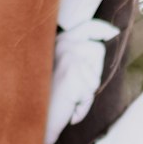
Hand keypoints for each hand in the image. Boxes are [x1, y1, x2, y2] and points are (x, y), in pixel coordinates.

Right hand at [43, 17, 119, 143]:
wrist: (28, 116)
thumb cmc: (46, 96)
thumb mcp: (62, 68)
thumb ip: (77, 55)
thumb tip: (100, 45)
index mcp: (60, 41)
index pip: (88, 27)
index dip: (103, 29)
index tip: (114, 32)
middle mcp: (63, 45)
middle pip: (97, 51)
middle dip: (93, 73)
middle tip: (72, 87)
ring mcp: (68, 58)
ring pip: (95, 77)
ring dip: (85, 93)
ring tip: (67, 97)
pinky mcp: (72, 75)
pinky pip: (89, 95)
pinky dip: (81, 107)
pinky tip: (65, 106)